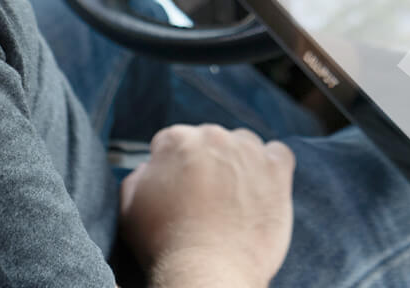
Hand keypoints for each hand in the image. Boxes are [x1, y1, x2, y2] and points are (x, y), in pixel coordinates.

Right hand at [119, 124, 295, 287]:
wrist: (207, 273)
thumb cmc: (166, 245)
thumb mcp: (129, 207)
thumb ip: (138, 176)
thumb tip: (151, 168)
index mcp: (176, 140)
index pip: (175, 142)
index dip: (176, 168)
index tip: (181, 190)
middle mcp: (212, 136)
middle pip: (211, 140)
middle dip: (208, 163)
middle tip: (208, 198)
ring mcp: (247, 152)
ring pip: (244, 144)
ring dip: (240, 162)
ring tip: (236, 195)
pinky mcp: (276, 171)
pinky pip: (279, 153)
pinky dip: (273, 165)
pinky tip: (264, 186)